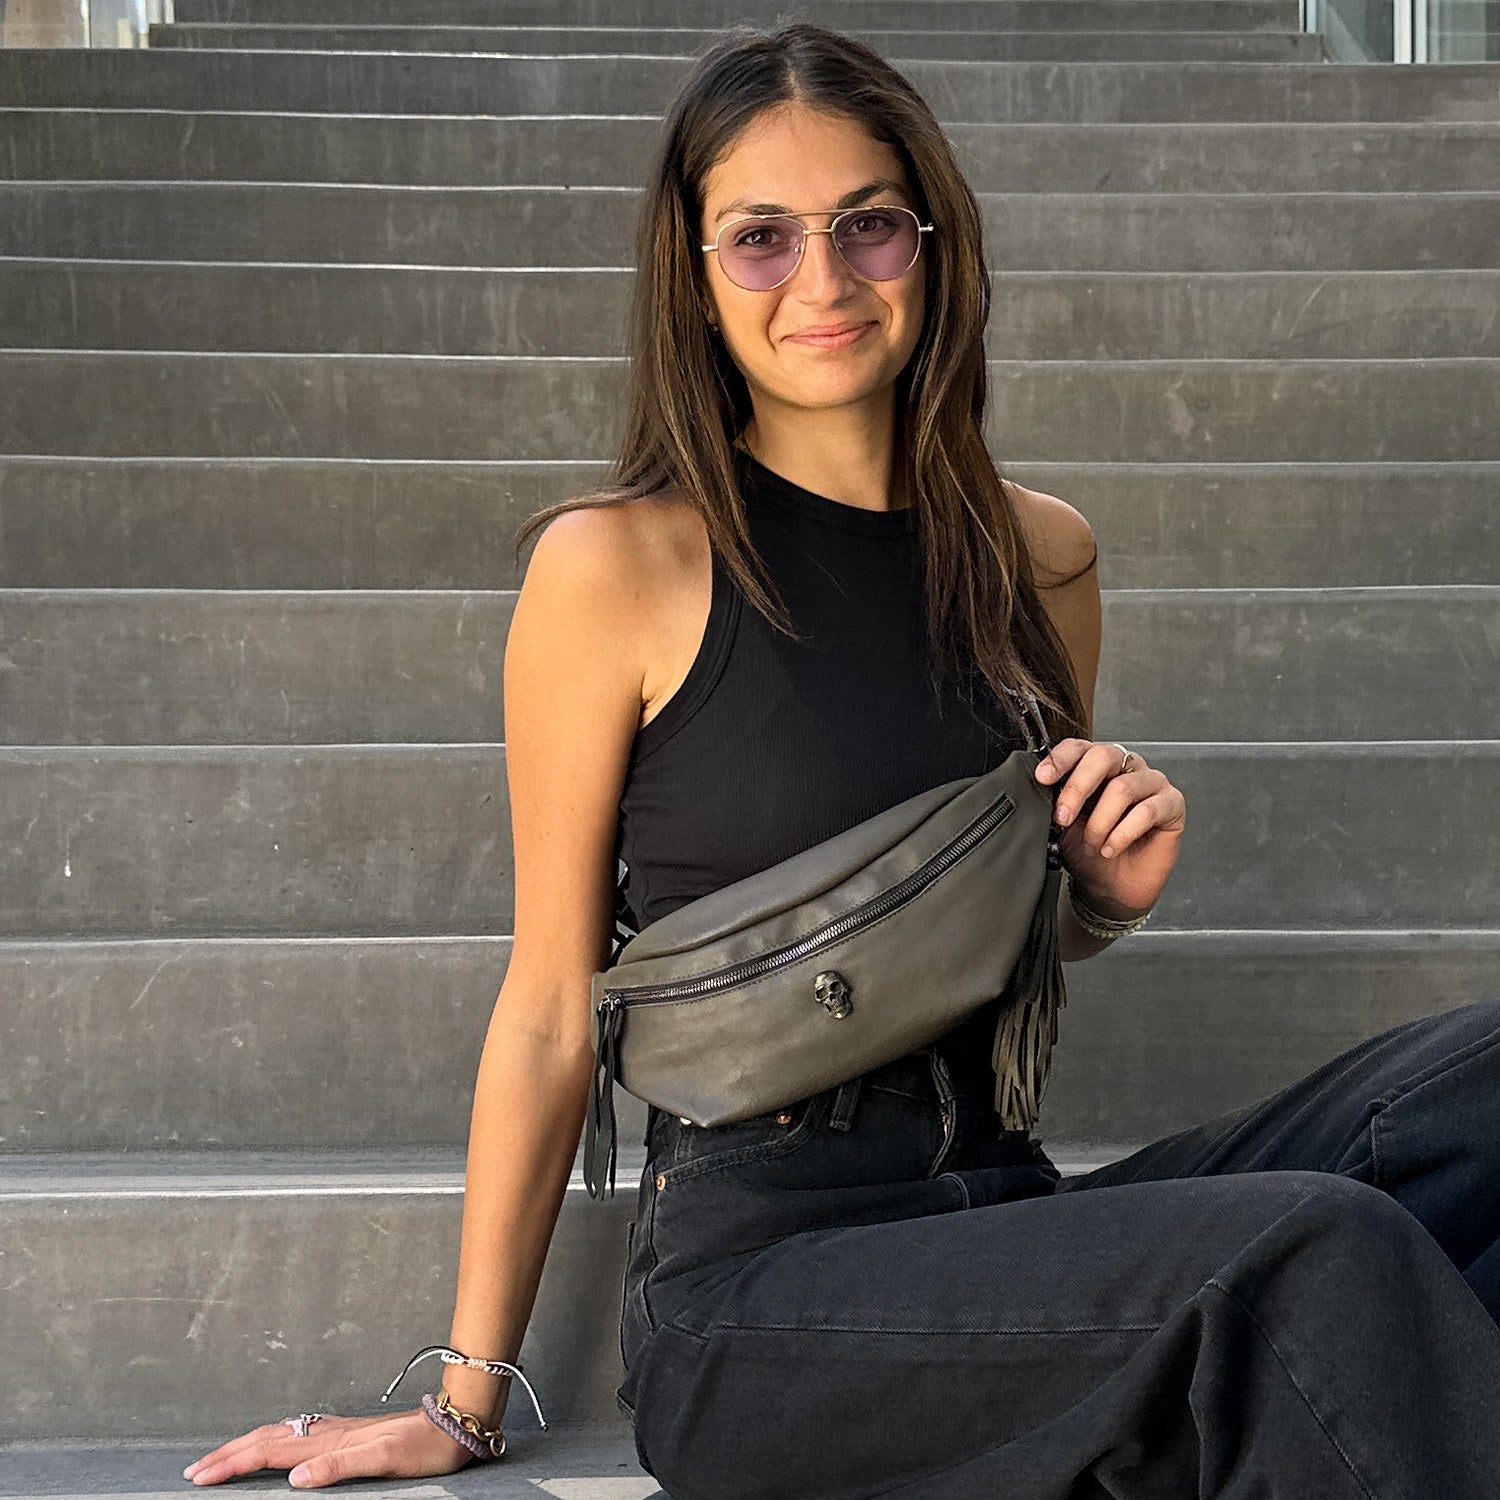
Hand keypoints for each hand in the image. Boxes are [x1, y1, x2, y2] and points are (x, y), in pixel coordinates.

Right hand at [181, 1406, 475, 1488]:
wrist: (455, 1422)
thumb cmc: (424, 1447)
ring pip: (281, 1434)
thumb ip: (341, 1466)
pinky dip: (274, 1441)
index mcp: (330, 1440)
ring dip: (248, 1446)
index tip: (200, 1476)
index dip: (233, 1463)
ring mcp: (338, 1430)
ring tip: (222, 1458)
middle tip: (195, 1471)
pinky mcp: (349, 1433)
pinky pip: (299, 1434)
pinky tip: (276, 1444)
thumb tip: (295, 1477)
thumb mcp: (386, 1460)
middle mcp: (329, 1432)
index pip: (269, 1450)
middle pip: (268, 1439)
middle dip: (229, 1454)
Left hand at [1035, 738, 1185, 918]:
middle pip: (1103, 757)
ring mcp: (1152, 783)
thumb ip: (1056, 801)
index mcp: (1097, 766)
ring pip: (1122, 788)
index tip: (1043, 778)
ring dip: (1100, 822)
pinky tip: (1111, 849)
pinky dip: (1122, 833)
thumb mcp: (1063, 825)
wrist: (1111, 887)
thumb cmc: (1090, 851)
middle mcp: (1126, 767)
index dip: (1060, 759)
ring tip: (1092, 843)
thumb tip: (1042, 789)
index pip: (1080, 747)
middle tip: (1062, 817)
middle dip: (1077, 788)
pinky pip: (1147, 811)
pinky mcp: (1172, 804)